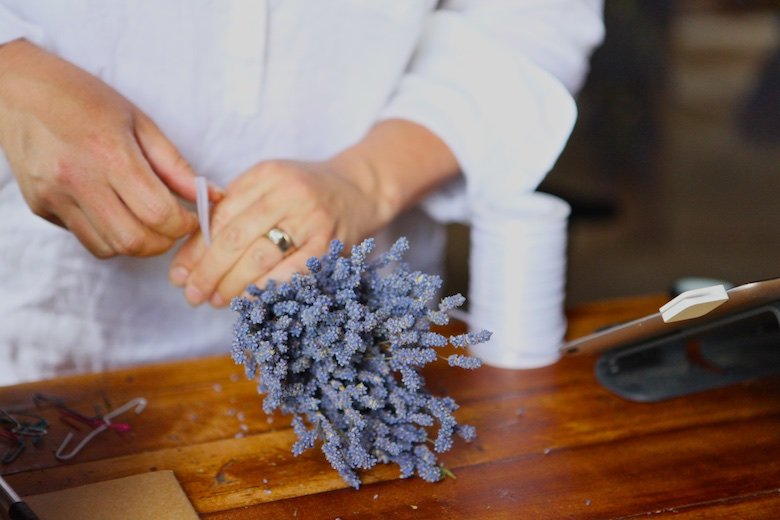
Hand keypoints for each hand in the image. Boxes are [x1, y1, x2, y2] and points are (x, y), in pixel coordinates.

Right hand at [0, 39, 201, 257]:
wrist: (18, 90)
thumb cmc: (84, 98)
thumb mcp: (139, 122)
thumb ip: (176, 166)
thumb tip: (210, 196)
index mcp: (109, 154)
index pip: (158, 214)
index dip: (184, 224)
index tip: (191, 217)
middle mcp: (78, 180)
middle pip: (134, 241)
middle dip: (163, 241)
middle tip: (172, 225)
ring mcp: (55, 198)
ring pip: (109, 249)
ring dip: (137, 243)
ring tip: (146, 220)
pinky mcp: (41, 208)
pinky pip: (86, 239)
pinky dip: (109, 237)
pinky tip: (115, 213)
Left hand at [169, 157, 392, 306]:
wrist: (360, 190)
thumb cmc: (306, 192)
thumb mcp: (270, 186)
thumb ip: (234, 210)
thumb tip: (191, 257)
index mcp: (266, 174)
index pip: (220, 215)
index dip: (196, 249)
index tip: (180, 274)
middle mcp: (288, 192)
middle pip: (235, 238)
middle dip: (208, 271)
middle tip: (192, 295)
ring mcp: (311, 219)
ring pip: (259, 258)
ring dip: (232, 285)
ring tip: (215, 300)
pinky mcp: (329, 244)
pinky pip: (290, 273)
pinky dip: (266, 290)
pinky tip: (250, 300)